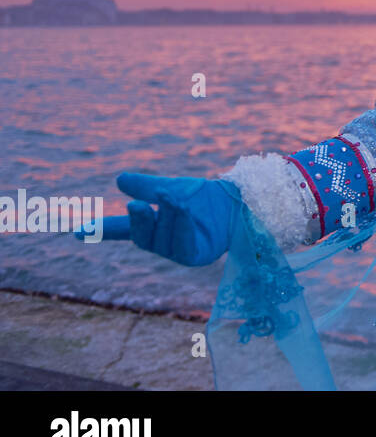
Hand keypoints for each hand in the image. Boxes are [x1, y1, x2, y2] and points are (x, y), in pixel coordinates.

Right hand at [76, 173, 241, 265]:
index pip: (122, 229)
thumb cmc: (204, 197)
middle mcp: (161, 242)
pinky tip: (182, 209)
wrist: (238, 201)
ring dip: (168, 215)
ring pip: (163, 236)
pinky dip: (180, 225)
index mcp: (152, 225)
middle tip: (137, 204)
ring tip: (173, 197)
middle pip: (141, 234)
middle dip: (140, 219)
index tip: (76, 232)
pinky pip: (182, 243)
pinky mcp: (194, 256)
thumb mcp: (172, 187)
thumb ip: (147, 186)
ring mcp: (176, 251)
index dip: (100, 231)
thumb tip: (119, 179)